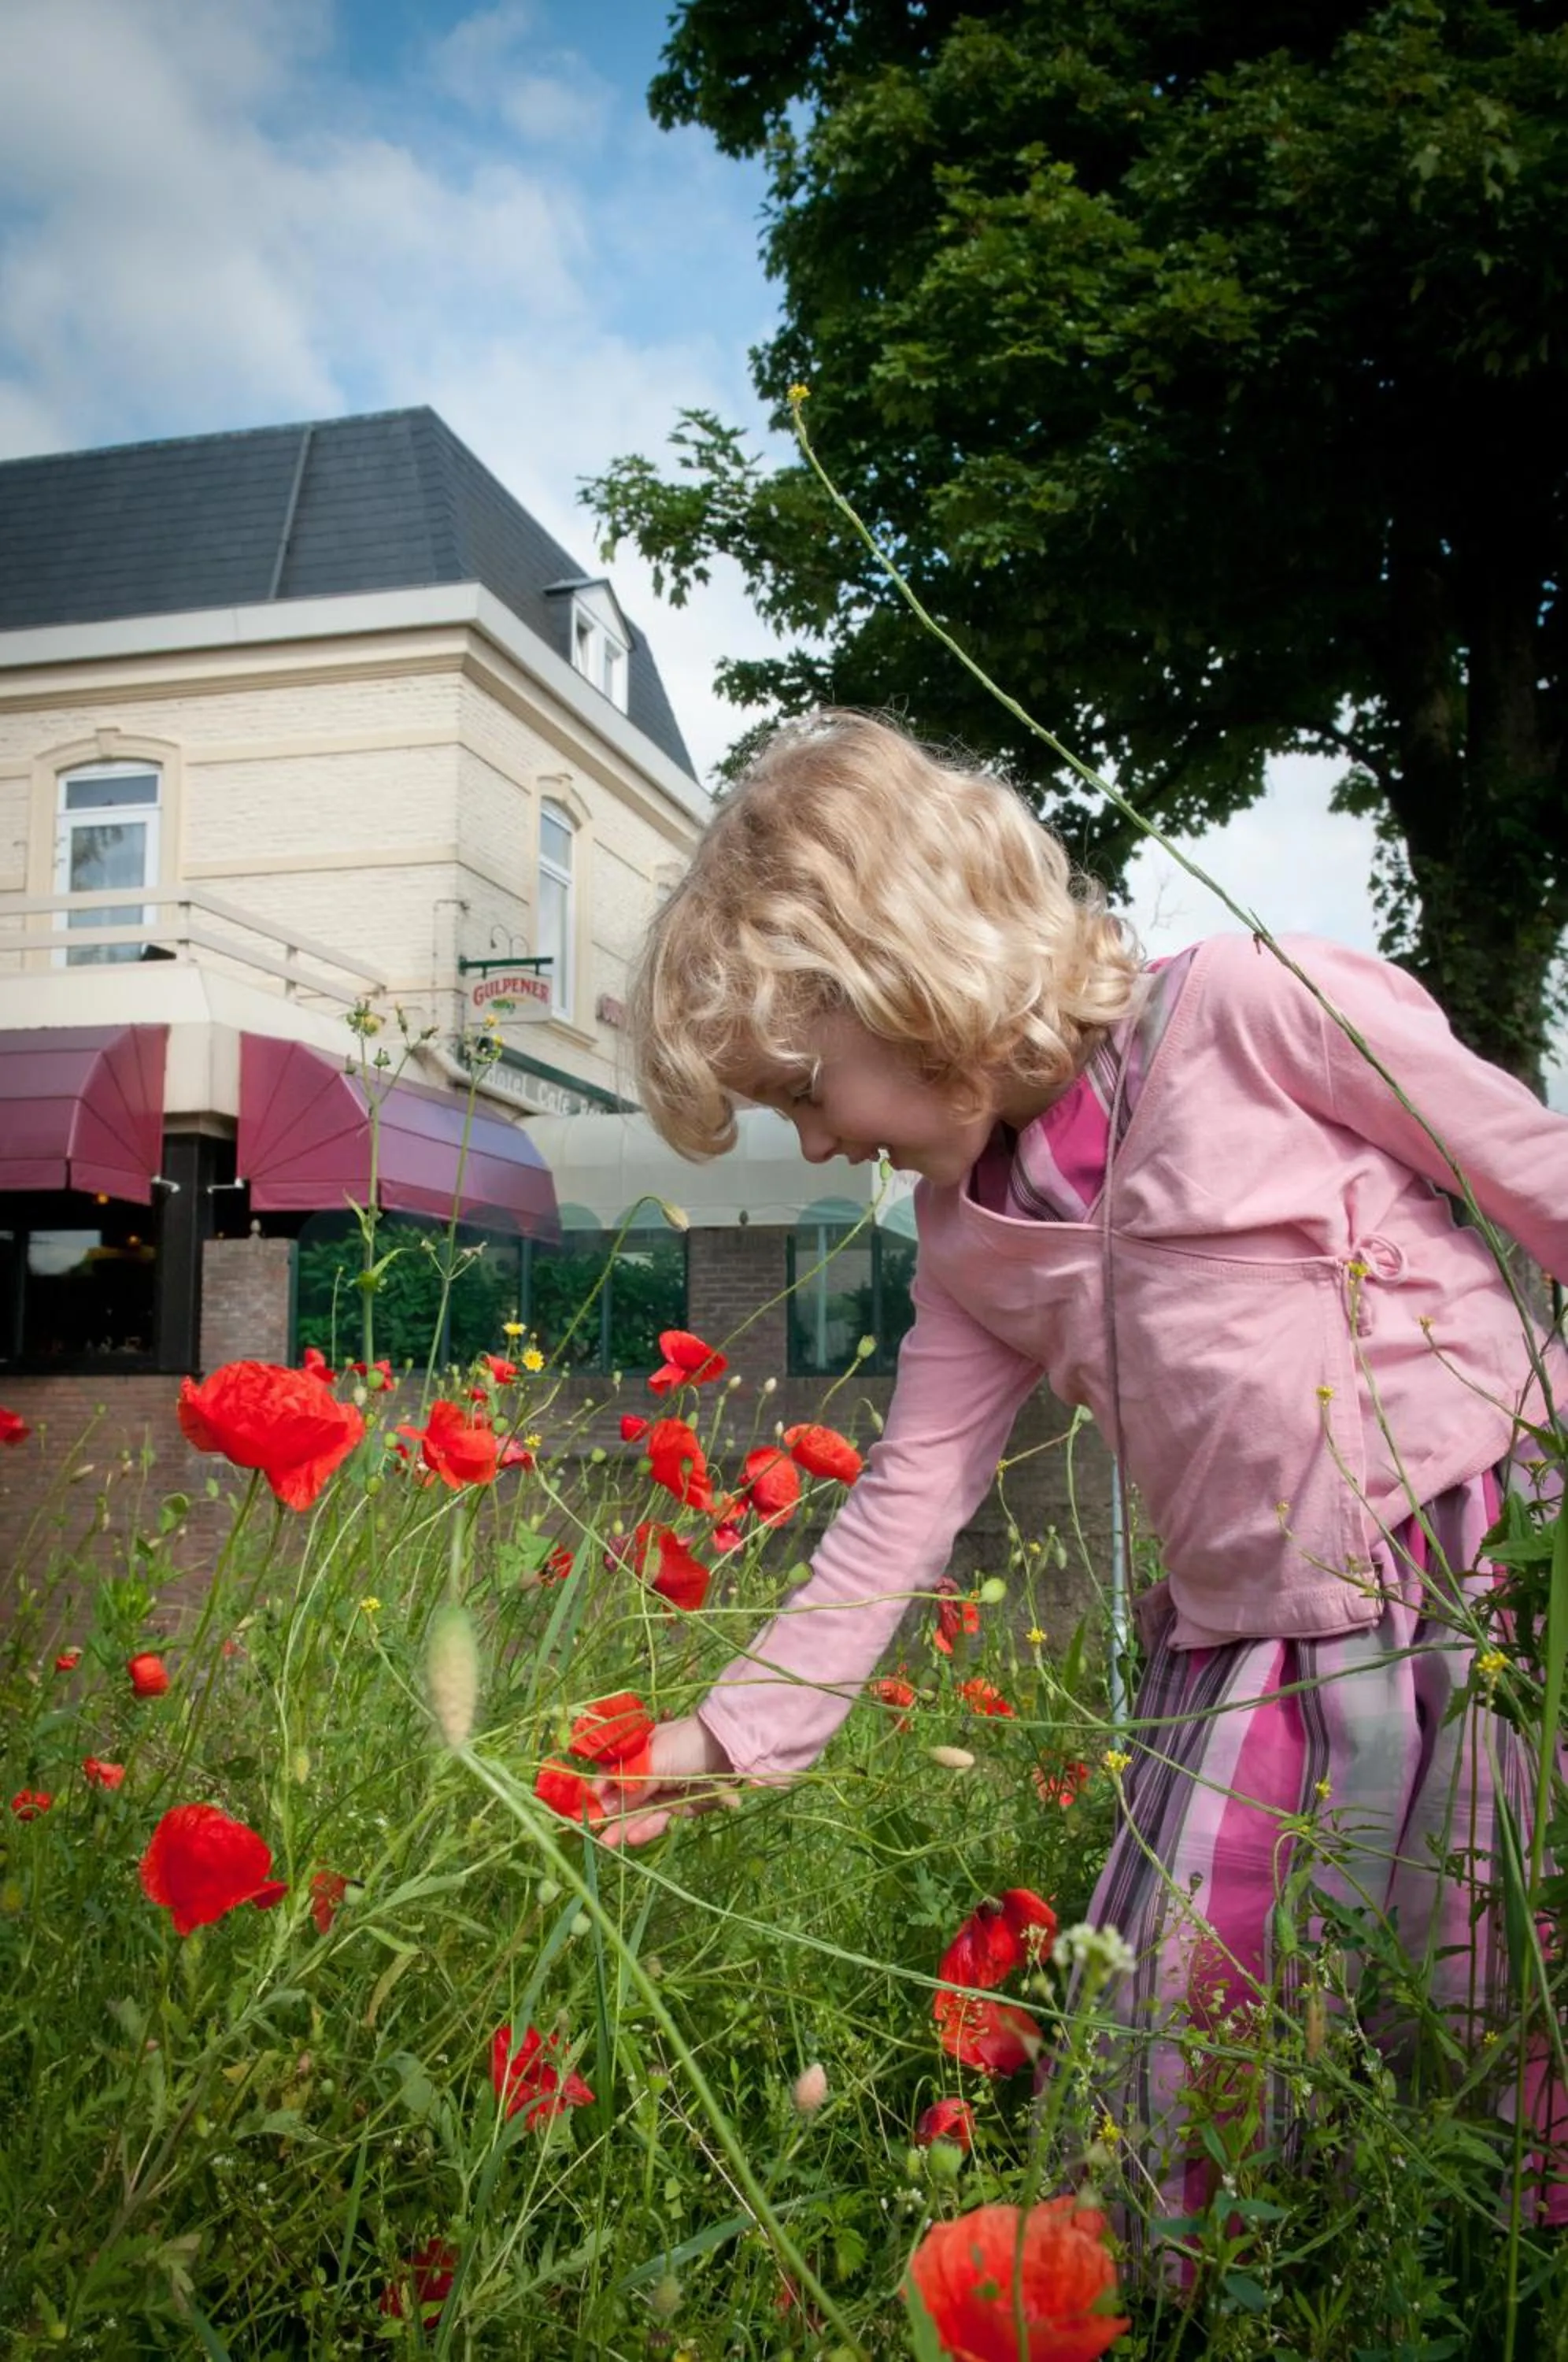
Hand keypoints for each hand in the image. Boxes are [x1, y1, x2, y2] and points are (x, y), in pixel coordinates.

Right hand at [596, 1715, 737, 1847]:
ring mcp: (662, 1791)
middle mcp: (647, 1772)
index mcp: (639, 1752)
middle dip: (609, 1815)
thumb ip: (631, 1784)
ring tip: (607, 1843)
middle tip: (592, 1832)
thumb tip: (606, 1803)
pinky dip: (646, 1829)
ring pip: (638, 1813)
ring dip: (622, 1827)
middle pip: (623, 1797)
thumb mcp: (654, 1761)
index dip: (601, 1789)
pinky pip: (657, 1820)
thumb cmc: (687, 1746)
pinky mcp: (678, 1807)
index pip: (613, 1773)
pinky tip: (633, 1837)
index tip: (588, 1805)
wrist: (729, 1753)